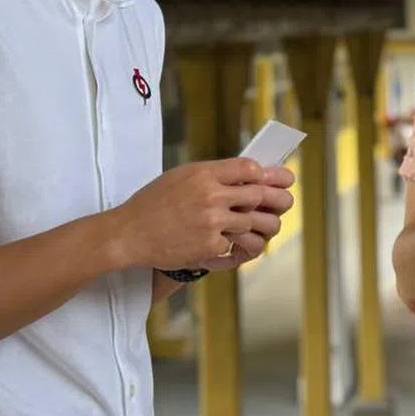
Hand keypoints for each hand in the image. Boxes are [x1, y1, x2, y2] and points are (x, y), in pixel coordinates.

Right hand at [108, 158, 294, 271]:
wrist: (128, 233)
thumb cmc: (153, 202)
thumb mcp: (182, 176)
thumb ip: (213, 174)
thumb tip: (246, 173)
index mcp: (205, 174)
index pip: (249, 168)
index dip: (266, 174)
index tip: (272, 179)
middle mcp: (211, 196)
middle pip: (259, 195)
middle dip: (277, 199)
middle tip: (286, 202)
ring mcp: (211, 222)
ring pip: (253, 223)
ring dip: (263, 226)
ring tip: (268, 226)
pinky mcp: (209, 246)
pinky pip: (235, 245)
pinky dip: (236, 246)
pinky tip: (235, 245)